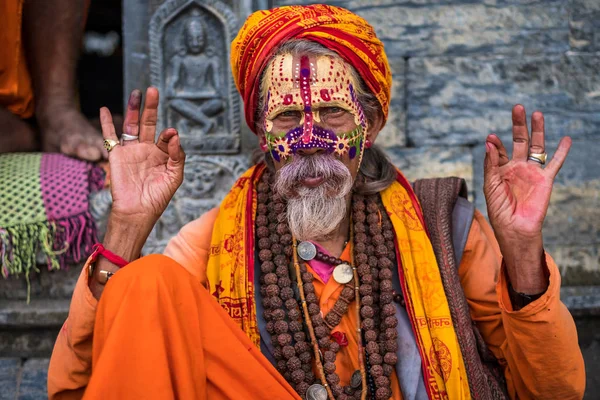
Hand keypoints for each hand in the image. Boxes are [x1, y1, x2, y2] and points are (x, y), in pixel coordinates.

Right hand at [100, 87, 184, 227]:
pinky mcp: (116, 155)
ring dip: (133, 109)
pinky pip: (109, 136)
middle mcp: (146, 150)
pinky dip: (106, 123)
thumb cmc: (158, 197)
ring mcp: (130, 151)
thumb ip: (177, 155)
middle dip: (151, 107)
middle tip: (153, 90)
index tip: (169, 134)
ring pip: (131, 125)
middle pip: (148, 123)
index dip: (168, 134)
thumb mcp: (174, 176)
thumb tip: (173, 134)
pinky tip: (104, 109)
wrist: (137, 212)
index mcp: (162, 154)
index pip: (166, 137)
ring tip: (136, 92)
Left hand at [483, 105, 570, 292]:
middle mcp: (517, 168)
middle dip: (518, 125)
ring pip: (536, 147)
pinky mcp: (545, 179)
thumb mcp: (490, 185)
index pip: (498, 151)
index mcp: (501, 169)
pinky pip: (554, 163)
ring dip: (537, 131)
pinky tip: (566, 139)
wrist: (515, 228)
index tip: (492, 137)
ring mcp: (532, 172)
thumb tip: (489, 142)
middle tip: (518, 107)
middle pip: (519, 141)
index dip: (495, 144)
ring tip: (536, 114)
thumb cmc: (499, 210)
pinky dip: (561, 151)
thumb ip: (491, 164)